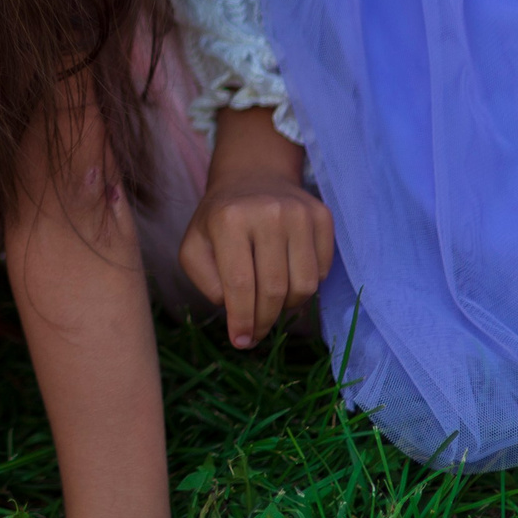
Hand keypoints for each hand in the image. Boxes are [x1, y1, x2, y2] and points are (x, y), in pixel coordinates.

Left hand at [179, 166, 333, 348]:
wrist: (252, 176)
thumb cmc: (219, 219)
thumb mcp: (195, 246)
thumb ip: (205, 281)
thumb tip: (234, 309)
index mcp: (229, 219)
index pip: (240, 284)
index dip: (242, 320)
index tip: (241, 341)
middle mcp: (268, 213)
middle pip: (274, 289)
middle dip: (264, 321)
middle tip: (256, 334)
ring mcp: (300, 213)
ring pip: (304, 285)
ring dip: (287, 306)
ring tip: (270, 303)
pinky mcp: (322, 216)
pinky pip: (322, 270)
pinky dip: (306, 285)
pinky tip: (288, 279)